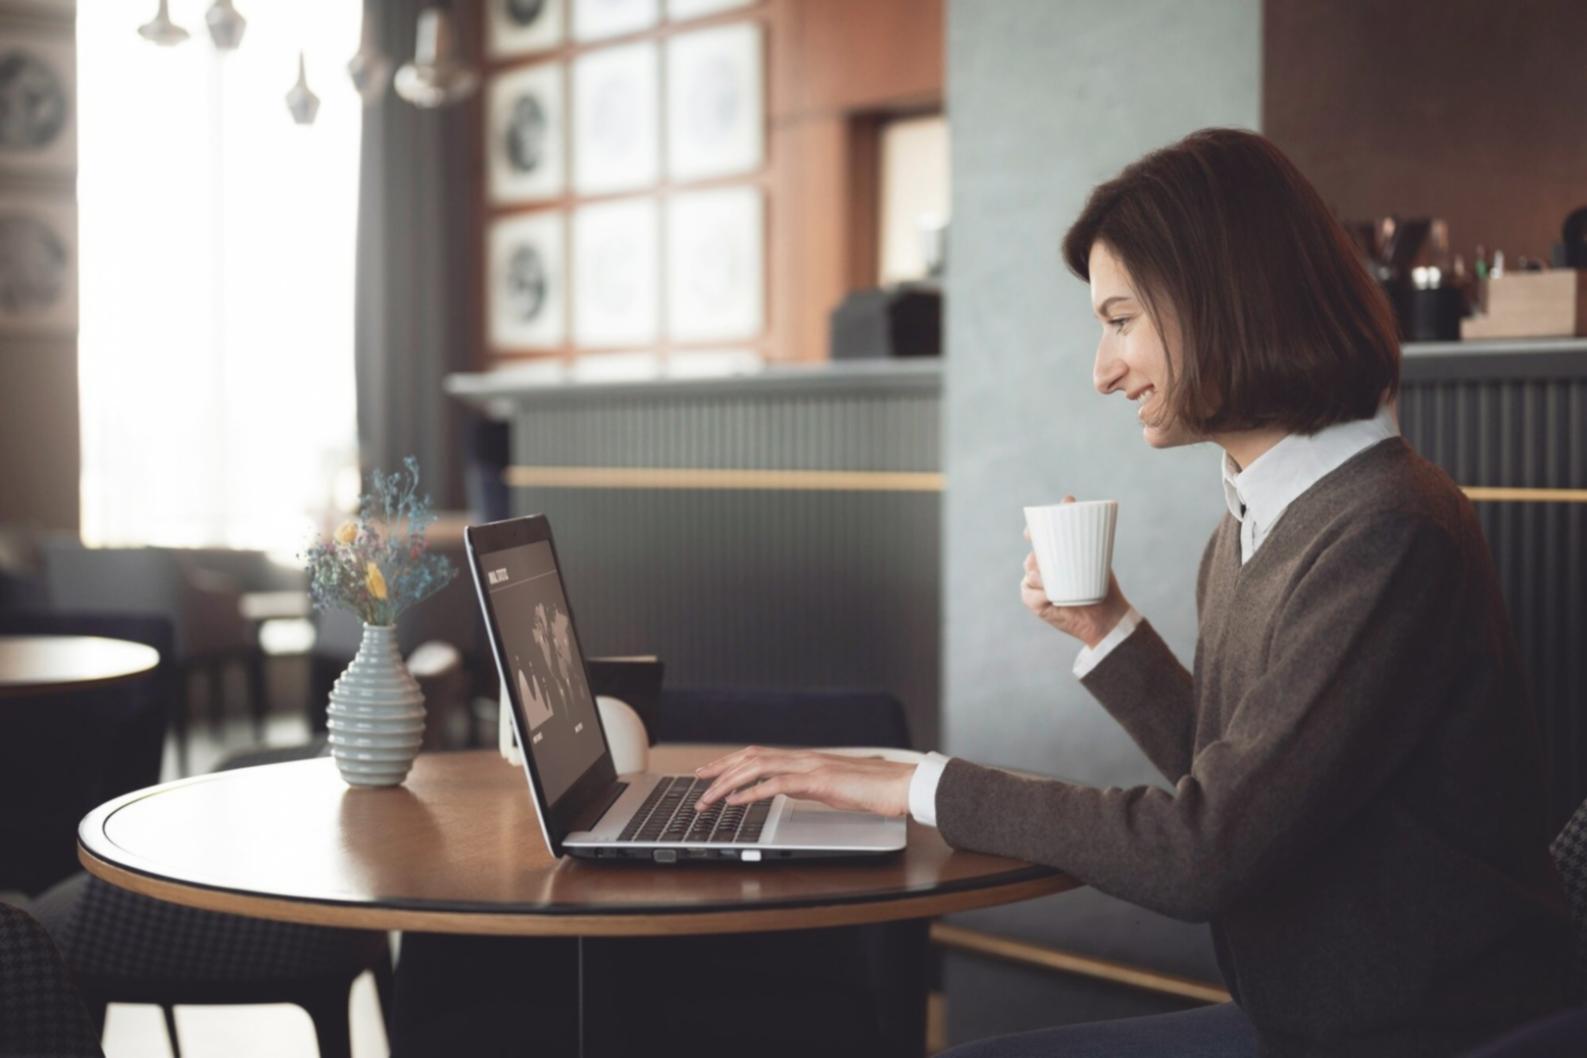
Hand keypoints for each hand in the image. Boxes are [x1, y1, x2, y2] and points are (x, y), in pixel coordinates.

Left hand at [693, 746, 916, 816]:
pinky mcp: (817, 781)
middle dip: (719, 768)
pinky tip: (735, 800)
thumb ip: (809, 786)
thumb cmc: (873, 789)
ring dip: (727, 782)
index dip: (731, 762)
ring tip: (708, 795)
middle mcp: (803, 758)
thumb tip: (789, 790)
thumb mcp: (832, 788)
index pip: (759, 755)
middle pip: (750, 756)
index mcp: (806, 759)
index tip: (710, 771)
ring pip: (756, 767)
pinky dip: (750, 792)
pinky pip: (776, 784)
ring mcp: (809, 767)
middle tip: (696, 780)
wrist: (900, 785)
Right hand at [1022, 495, 1130, 647]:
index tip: (1032, 531)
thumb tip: (1067, 498)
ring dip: (1038, 575)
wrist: (1106, 614)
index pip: (1035, 537)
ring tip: (1051, 580)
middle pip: (1031, 556)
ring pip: (1030, 573)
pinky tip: (1049, 594)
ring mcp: (1036, 585)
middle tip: (1042, 557)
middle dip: (1035, 555)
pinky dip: (1039, 593)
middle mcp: (1041, 568)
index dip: (1031, 532)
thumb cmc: (1099, 581)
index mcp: (1053, 553)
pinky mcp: (1035, 602)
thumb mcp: (1094, 551)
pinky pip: (1029, 593)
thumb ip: (1083, 527)